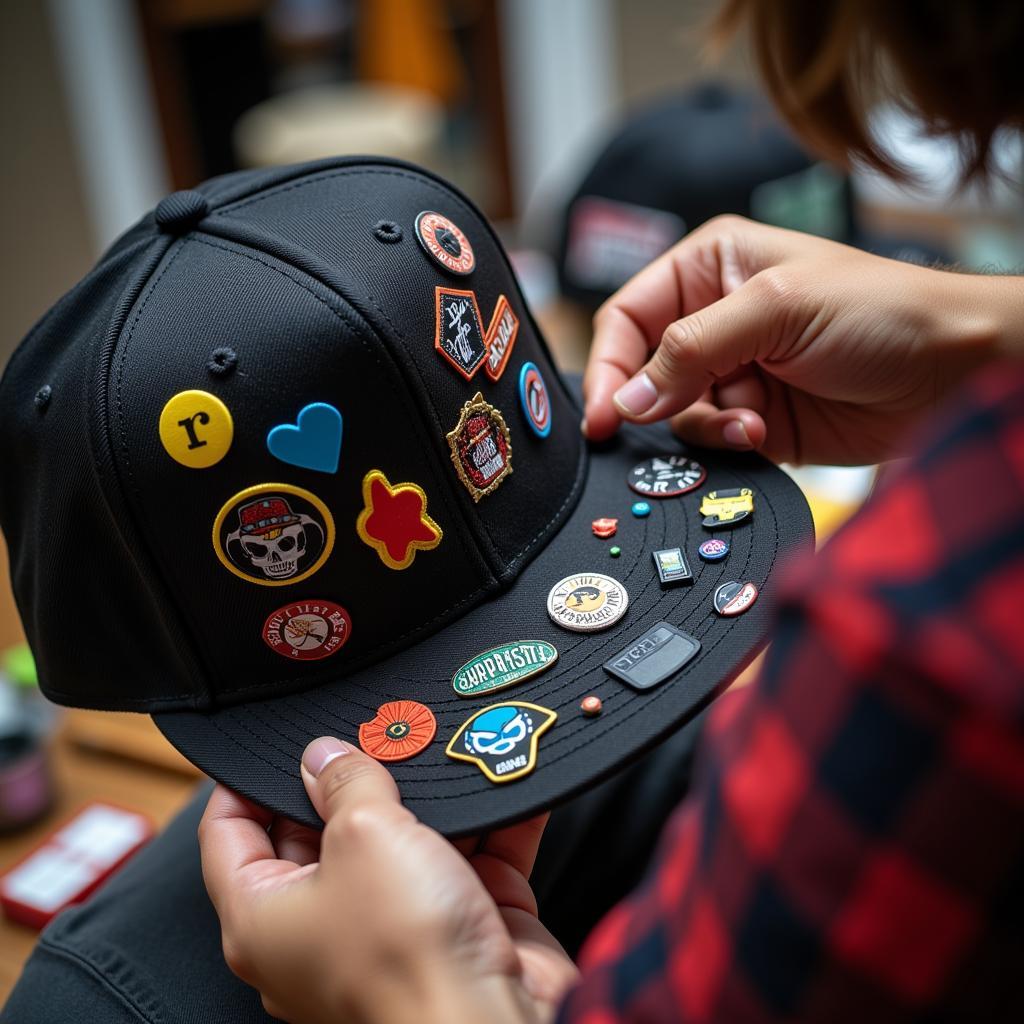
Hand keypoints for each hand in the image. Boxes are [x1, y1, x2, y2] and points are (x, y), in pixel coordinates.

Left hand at [199, 737, 577, 1023]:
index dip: (243, 783)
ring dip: (424, 799)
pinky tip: (499, 778)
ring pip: (399, 843)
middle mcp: (321, 930)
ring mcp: (392, 929)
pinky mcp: (454, 927)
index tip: (271, 743)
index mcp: (264, 919)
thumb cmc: (405, 952)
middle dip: (349, 779)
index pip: (229, 836)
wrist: (490, 1022)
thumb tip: (326, 754)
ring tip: (437, 744)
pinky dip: (486, 825)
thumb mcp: (363, 833)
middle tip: (372, 730)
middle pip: (318, 834)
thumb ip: (346, 780)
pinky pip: (467, 862)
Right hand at [584, 215, 1019, 463]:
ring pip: (673, 415)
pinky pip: (709, 444)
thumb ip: (690, 351)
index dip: (608, 365)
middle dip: (654, 403)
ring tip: (748, 422)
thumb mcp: (775, 309)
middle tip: (653, 428)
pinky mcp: (754, 421)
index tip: (603, 413)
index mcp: (710, 268)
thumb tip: (627, 401)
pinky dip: (726, 446)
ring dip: (702, 426)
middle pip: (643, 373)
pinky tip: (761, 435)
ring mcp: (734, 375)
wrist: (953, 371)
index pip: (627, 317)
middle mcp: (714, 320)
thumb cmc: (879, 310)